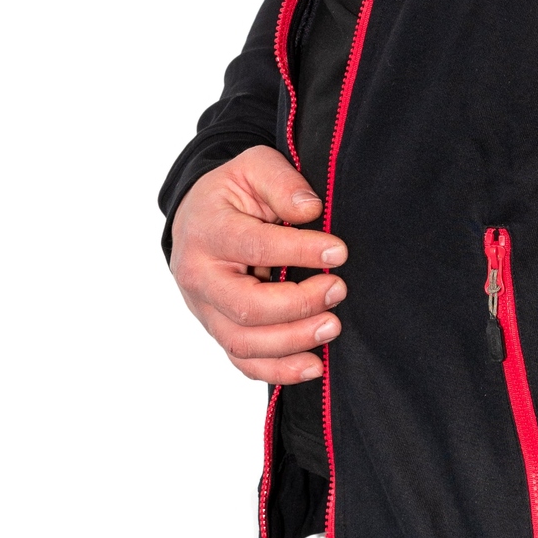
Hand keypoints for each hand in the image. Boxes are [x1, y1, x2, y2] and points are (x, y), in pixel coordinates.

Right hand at [170, 145, 348, 383]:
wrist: (197, 217)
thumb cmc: (232, 192)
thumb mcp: (254, 167)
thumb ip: (281, 182)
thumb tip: (310, 210)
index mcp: (206, 231)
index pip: (254, 247)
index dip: (299, 252)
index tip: (339, 251)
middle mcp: (198, 277)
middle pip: (246, 307)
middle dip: (298, 304)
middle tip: (339, 288)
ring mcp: (205, 310)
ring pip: (244, 342)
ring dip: (293, 341)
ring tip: (333, 326)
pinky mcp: (218, 330)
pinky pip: (243, 362)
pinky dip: (278, 371)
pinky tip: (314, 365)